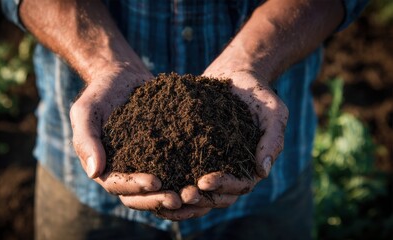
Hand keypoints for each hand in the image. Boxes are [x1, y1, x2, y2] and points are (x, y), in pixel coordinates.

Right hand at [70, 66, 181, 212]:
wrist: (124, 76)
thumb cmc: (101, 92)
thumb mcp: (87, 111)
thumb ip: (86, 140)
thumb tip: (94, 173)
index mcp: (104, 166)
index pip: (117, 185)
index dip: (134, 187)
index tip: (154, 181)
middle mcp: (125, 170)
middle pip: (139, 195)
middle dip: (158, 199)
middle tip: (179, 198)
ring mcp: (145, 163)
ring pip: (158, 189)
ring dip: (175, 195)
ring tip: (193, 195)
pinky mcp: (164, 153)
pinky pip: (174, 170)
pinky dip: (186, 178)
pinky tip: (204, 178)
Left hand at [155, 52, 288, 219]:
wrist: (237, 74)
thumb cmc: (259, 93)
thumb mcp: (274, 112)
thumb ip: (272, 140)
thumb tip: (263, 171)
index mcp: (249, 166)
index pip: (238, 186)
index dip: (222, 186)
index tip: (204, 181)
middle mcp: (229, 169)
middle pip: (216, 194)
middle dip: (200, 197)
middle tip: (182, 195)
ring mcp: (210, 161)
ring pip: (197, 188)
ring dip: (183, 195)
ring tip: (166, 193)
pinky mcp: (192, 150)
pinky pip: (181, 168)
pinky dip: (171, 177)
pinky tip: (154, 175)